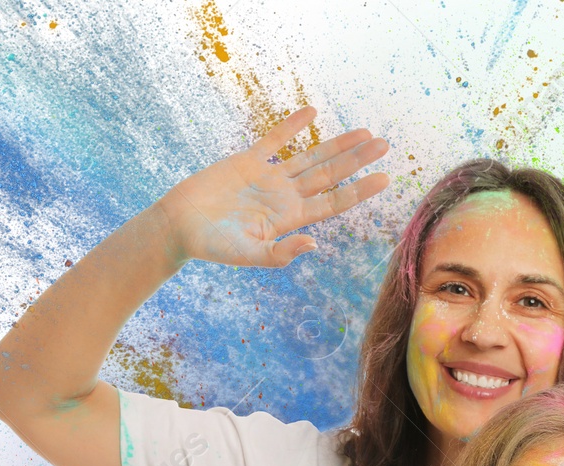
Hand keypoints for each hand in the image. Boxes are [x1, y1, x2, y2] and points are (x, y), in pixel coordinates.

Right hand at [156, 107, 389, 267]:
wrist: (178, 227)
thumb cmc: (211, 246)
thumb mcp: (248, 255)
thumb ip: (280, 253)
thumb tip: (313, 244)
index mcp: (290, 218)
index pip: (334, 202)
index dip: (360, 190)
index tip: (385, 179)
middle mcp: (285, 196)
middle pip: (330, 175)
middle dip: (357, 160)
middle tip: (385, 145)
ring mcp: (268, 177)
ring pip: (310, 157)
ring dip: (337, 144)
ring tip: (364, 133)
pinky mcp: (247, 161)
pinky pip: (274, 139)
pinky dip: (293, 125)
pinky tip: (313, 112)